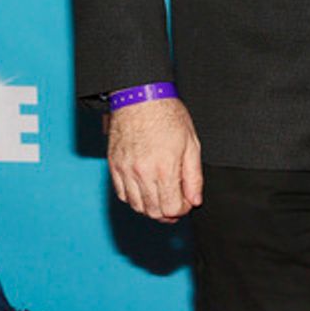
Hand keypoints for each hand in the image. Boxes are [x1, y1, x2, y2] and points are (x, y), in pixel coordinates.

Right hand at [107, 97, 202, 222]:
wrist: (140, 97)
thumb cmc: (167, 115)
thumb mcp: (191, 144)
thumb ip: (194, 176)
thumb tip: (195, 200)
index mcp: (164, 168)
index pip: (172, 209)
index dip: (182, 210)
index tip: (186, 202)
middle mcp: (142, 173)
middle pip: (154, 212)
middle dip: (168, 213)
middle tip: (176, 203)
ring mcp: (126, 170)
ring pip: (137, 207)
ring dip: (151, 208)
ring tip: (161, 197)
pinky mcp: (114, 166)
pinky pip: (122, 194)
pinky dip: (134, 199)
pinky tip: (145, 190)